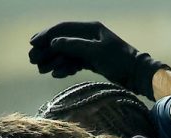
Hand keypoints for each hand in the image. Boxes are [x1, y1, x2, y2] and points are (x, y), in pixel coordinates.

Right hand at [29, 21, 169, 99]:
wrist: (137, 75)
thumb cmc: (120, 61)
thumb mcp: (96, 52)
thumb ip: (74, 46)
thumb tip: (53, 43)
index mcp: (90, 29)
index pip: (63, 28)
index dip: (46, 35)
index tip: (32, 44)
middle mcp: (89, 37)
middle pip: (62, 41)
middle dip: (46, 50)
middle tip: (32, 60)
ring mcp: (91, 49)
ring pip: (67, 53)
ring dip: (53, 60)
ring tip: (41, 70)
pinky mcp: (93, 62)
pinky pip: (74, 62)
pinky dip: (65, 68)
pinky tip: (56, 74)